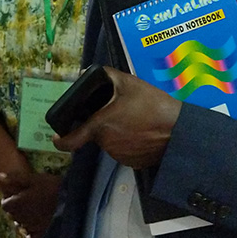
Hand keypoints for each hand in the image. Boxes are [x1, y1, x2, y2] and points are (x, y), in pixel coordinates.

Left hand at [0, 169, 60, 237]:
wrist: (75, 201)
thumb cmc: (53, 187)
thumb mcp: (34, 178)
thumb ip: (15, 178)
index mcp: (18, 204)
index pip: (4, 205)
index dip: (10, 200)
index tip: (17, 196)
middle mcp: (22, 218)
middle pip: (12, 216)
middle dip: (16, 210)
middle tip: (28, 202)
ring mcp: (31, 228)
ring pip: (21, 226)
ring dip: (24, 220)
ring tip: (35, 212)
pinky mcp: (42, 235)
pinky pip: (30, 236)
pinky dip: (31, 231)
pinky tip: (38, 224)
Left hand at [52, 68, 181, 167]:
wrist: (179, 132)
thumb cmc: (154, 106)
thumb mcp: (129, 83)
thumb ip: (107, 76)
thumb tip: (90, 74)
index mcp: (100, 126)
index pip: (71, 141)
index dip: (61, 141)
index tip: (57, 138)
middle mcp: (106, 144)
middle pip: (97, 133)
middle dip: (104, 124)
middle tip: (122, 113)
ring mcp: (120, 156)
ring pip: (111, 142)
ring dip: (118, 133)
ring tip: (137, 121)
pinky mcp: (133, 163)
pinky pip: (125, 151)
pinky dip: (129, 143)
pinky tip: (142, 132)